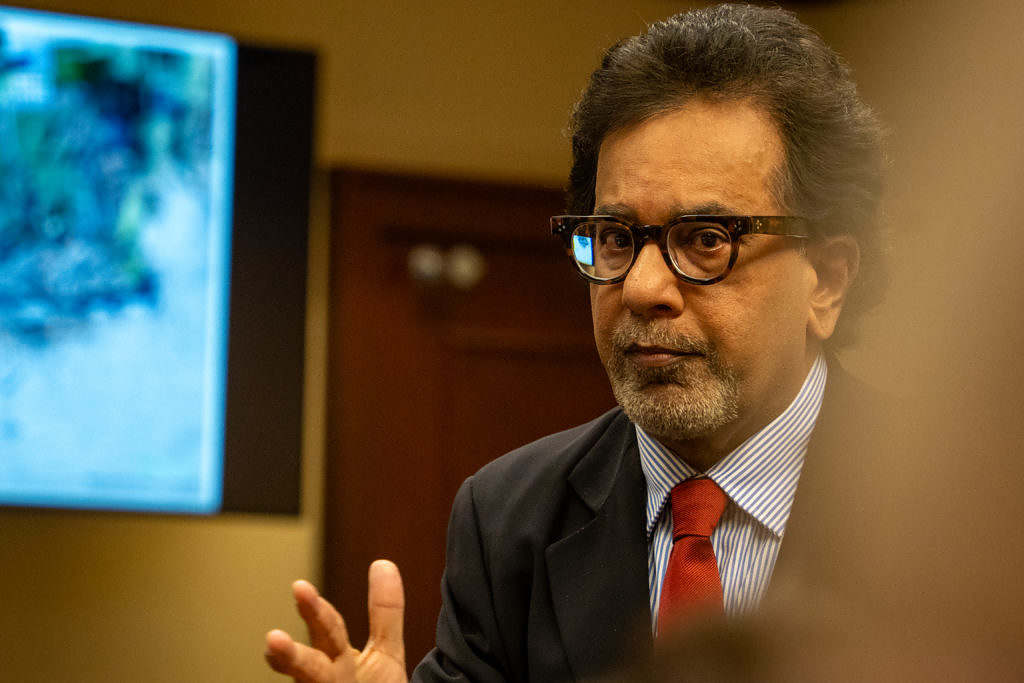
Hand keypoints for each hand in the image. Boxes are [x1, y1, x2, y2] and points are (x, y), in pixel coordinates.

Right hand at [265, 559, 407, 682]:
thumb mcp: (384, 655)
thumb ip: (383, 614)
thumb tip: (383, 563)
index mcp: (338, 663)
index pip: (328, 633)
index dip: (315, 611)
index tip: (301, 587)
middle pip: (310, 668)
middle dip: (291, 655)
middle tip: (272, 639)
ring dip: (294, 666)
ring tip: (276, 651)